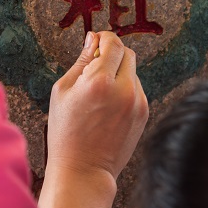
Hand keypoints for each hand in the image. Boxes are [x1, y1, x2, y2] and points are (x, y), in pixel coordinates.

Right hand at [47, 31, 148, 181]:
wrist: (84, 169)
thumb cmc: (66, 132)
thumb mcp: (63, 91)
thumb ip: (81, 61)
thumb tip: (93, 38)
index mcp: (99, 82)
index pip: (113, 43)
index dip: (104, 38)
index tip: (96, 41)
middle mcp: (123, 90)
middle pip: (127, 54)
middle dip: (112, 54)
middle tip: (96, 66)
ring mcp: (137, 103)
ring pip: (133, 72)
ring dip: (119, 73)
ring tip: (99, 94)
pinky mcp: (144, 114)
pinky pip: (136, 90)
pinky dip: (124, 90)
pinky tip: (108, 107)